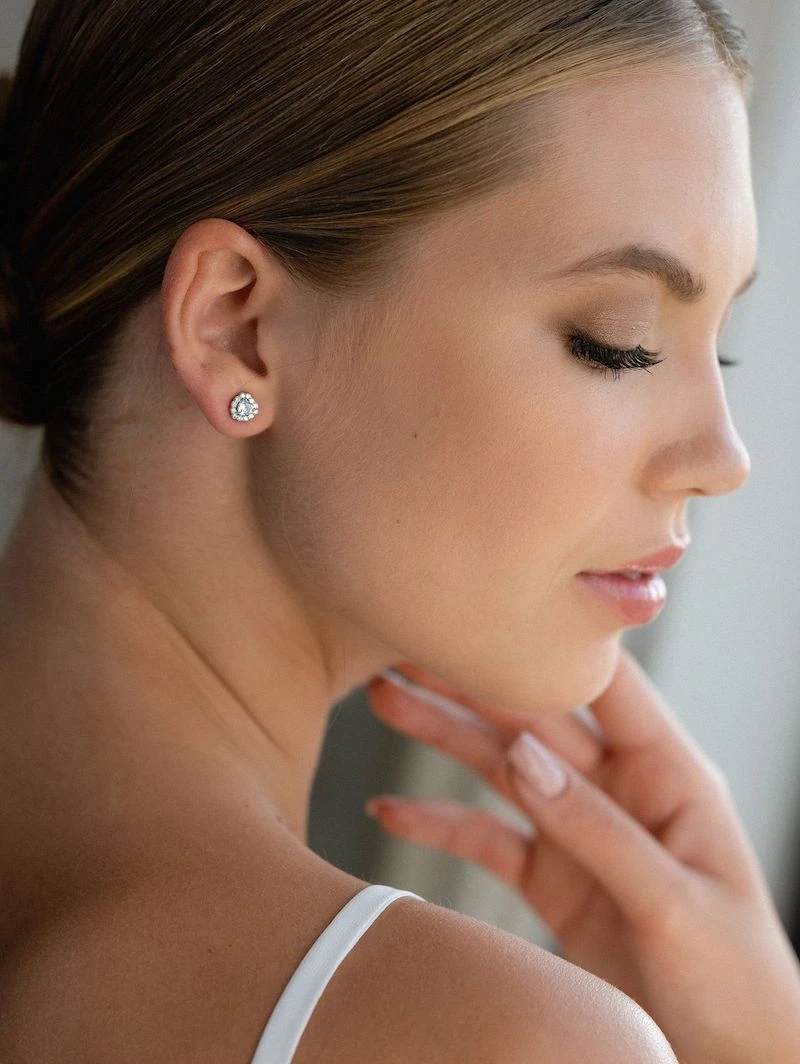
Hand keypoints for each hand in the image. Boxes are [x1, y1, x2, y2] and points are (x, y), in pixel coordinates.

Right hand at [364, 649, 799, 1063]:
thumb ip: (598, 829)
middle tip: (407, 650)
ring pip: (501, 767)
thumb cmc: (738, 982)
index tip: (489, 609)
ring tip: (385, 700)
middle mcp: (618, 789)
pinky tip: (390, 811)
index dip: (548, 643)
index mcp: (669, 773)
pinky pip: (487, 840)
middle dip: (471, 684)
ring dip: (444, 735)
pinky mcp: (551, 879)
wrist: (729, 1060)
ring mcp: (580, 832)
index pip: (605, 685)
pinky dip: (439, 824)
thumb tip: (521, 755)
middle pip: (534, 720)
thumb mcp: (675, 902)